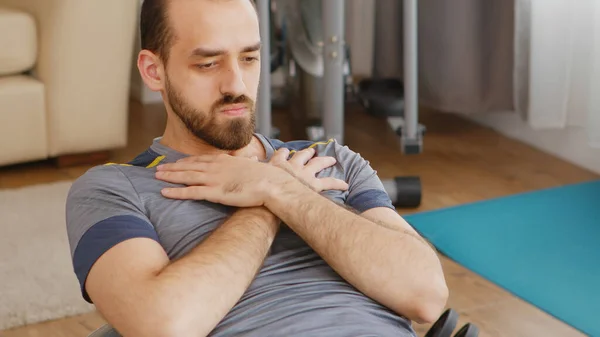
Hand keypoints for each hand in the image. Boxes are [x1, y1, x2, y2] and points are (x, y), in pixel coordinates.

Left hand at [154, 148, 347, 206]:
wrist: (272, 184)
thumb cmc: (267, 177)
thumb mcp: (255, 166)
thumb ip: (248, 163)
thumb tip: (251, 160)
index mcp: (225, 160)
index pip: (201, 159)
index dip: (186, 161)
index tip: (176, 162)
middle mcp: (216, 167)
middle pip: (189, 166)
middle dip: (172, 167)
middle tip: (158, 168)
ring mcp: (214, 179)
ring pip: (186, 176)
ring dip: (170, 177)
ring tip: (157, 177)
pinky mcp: (215, 192)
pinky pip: (191, 192)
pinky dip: (176, 192)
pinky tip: (164, 192)